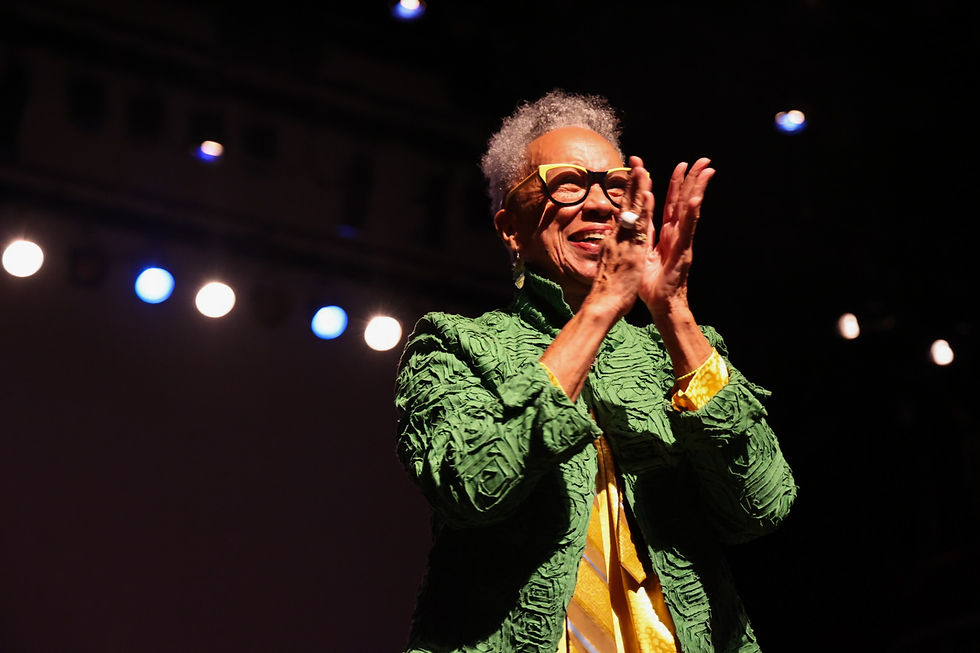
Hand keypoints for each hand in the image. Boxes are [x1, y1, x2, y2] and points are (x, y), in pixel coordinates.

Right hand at [582, 156, 655, 318]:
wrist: (601, 305)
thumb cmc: (606, 292)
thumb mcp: (608, 268)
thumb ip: (611, 255)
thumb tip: (610, 249)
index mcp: (614, 243)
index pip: (623, 214)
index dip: (628, 196)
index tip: (633, 179)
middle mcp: (617, 238)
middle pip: (626, 206)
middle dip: (632, 184)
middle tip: (636, 163)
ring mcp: (624, 243)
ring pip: (633, 212)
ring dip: (638, 189)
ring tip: (642, 169)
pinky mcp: (632, 250)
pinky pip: (640, 226)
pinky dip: (643, 209)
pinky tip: (648, 194)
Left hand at [639, 158, 714, 318]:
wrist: (659, 303)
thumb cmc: (651, 282)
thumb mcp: (644, 252)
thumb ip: (645, 234)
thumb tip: (640, 219)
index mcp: (666, 233)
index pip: (669, 203)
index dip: (674, 184)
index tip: (681, 165)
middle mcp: (676, 234)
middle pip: (683, 201)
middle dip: (692, 180)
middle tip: (703, 160)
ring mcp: (681, 241)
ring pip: (689, 211)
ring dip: (697, 190)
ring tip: (705, 172)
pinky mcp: (682, 251)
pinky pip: (686, 230)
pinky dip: (691, 215)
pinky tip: (695, 201)